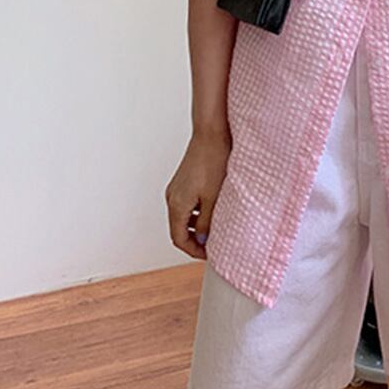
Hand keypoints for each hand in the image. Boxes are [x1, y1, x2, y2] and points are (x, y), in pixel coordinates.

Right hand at [164, 129, 230, 259]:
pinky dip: (197, 213)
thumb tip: (203, 239)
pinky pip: (186, 204)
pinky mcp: (183, 181)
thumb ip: (206, 222)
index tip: (209, 255)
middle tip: (213, 246)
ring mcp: (176, 188)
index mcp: (177, 204)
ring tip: (215, 230)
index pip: (179, 239)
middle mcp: (172, 197)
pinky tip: (213, 211)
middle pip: (179, 229)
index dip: (193, 250)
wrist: (211, 134)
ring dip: (196, 227)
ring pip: (183, 217)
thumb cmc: (214, 161)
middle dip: (195, 240)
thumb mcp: (214, 198)